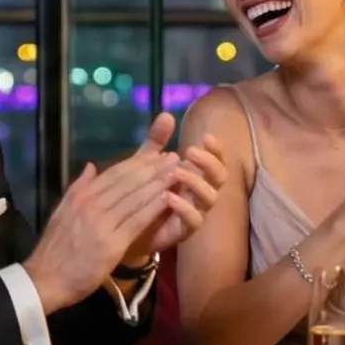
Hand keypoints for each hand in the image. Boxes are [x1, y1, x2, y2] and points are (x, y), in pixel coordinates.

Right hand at [22, 113, 192, 311]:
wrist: (45, 279)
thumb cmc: (55, 250)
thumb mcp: (61, 212)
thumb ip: (77, 188)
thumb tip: (91, 166)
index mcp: (81, 196)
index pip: (115, 173)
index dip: (139, 163)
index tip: (157, 154)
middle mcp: (92, 204)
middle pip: (128, 181)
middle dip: (153, 168)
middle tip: (174, 158)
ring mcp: (102, 223)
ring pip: (135, 198)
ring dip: (158, 184)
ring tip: (176, 173)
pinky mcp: (111, 244)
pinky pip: (136, 221)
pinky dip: (153, 208)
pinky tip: (168, 199)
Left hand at [126, 131, 227, 262]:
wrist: (125, 227)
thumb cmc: (140, 193)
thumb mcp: (145, 163)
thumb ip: (156, 141)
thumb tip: (166, 114)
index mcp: (196, 175)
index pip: (216, 160)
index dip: (216, 149)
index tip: (207, 136)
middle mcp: (200, 193)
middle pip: (220, 177)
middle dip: (209, 162)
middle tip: (190, 151)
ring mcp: (195, 212)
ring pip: (210, 198)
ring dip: (196, 182)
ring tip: (177, 172)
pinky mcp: (185, 230)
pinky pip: (194, 220)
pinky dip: (184, 207)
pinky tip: (168, 197)